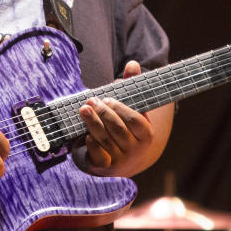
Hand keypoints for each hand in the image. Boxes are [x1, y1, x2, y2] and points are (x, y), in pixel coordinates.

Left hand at [78, 61, 155, 176]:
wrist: (124, 159)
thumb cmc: (127, 127)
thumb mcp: (132, 108)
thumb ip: (132, 86)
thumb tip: (132, 64)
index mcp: (146, 135)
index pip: (135, 120)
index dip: (119, 109)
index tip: (107, 99)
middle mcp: (136, 150)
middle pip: (118, 129)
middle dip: (103, 113)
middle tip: (90, 100)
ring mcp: (121, 160)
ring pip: (105, 140)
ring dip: (93, 123)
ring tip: (83, 110)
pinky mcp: (107, 167)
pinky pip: (98, 155)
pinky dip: (92, 144)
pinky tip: (86, 134)